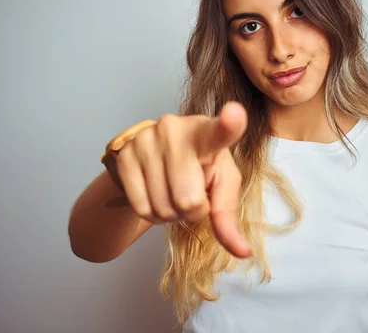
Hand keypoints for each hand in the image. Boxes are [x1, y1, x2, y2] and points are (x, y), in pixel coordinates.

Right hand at [107, 101, 251, 257]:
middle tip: (192, 195)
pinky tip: (157, 195)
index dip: (229, 125)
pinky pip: (142, 208)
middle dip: (193, 211)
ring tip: (173, 192)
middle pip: (188, 200)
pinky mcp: (124, 157)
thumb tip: (242, 252)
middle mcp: (173, 130)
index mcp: (206, 132)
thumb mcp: (221, 183)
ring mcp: (145, 141)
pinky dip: (153, 215)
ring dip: (172, 214)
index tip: (236, 114)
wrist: (155, 153)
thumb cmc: (199, 166)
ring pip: (164, 208)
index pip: (219, 131)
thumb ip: (229, 214)